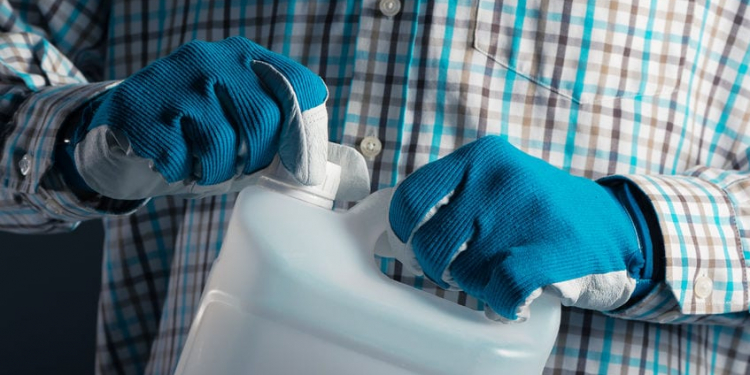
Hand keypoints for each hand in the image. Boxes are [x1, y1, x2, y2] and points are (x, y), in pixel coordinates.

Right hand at [65, 36, 367, 199]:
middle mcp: (213, 59)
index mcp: (246, 58)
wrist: (121, 129)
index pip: (300, 86)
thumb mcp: (240, 122)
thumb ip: (279, 133)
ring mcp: (175, 79)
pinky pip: (178, 156)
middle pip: (263, 121)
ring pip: (220, 143)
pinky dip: (178, 171)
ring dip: (214, 170)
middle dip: (254, 158)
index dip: (305, 132)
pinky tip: (171, 161)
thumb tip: (330, 167)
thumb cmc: (194, 134)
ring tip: (201, 166)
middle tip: (236, 165)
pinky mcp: (141, 106)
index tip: (297, 163)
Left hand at [387, 136, 644, 321]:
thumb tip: (397, 236)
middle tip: (453, 269)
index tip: (410, 243)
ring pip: (464, 272)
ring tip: (498, 273)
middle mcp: (499, 181)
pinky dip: (502, 304)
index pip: (412, 198)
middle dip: (438, 266)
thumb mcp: (495, 178)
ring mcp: (524, 216)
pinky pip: (501, 291)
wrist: (615, 225)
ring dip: (475, 284)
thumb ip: (450, 194)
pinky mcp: (550, 253)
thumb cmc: (539, 207)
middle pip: (431, 243)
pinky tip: (513, 299)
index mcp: (480, 157)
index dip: (403, 230)